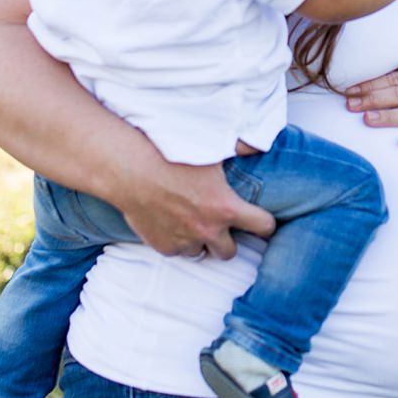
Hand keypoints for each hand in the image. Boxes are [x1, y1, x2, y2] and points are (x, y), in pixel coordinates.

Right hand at [115, 158, 275, 259]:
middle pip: (230, 252)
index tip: (261, 220)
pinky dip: (176, 241)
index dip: (265, 223)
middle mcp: (208, 230)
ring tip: (190, 221)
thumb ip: (239, 147)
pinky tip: (170, 222)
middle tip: (220, 225)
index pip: (264, 227)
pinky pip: (176, 251)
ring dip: (199, 240)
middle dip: (228, 239)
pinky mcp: (163, 246)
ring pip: (200, 252)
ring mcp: (185, 241)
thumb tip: (257, 146)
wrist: (131, 170)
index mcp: (226, 208)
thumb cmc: (171, 155)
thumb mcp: (210, 146)